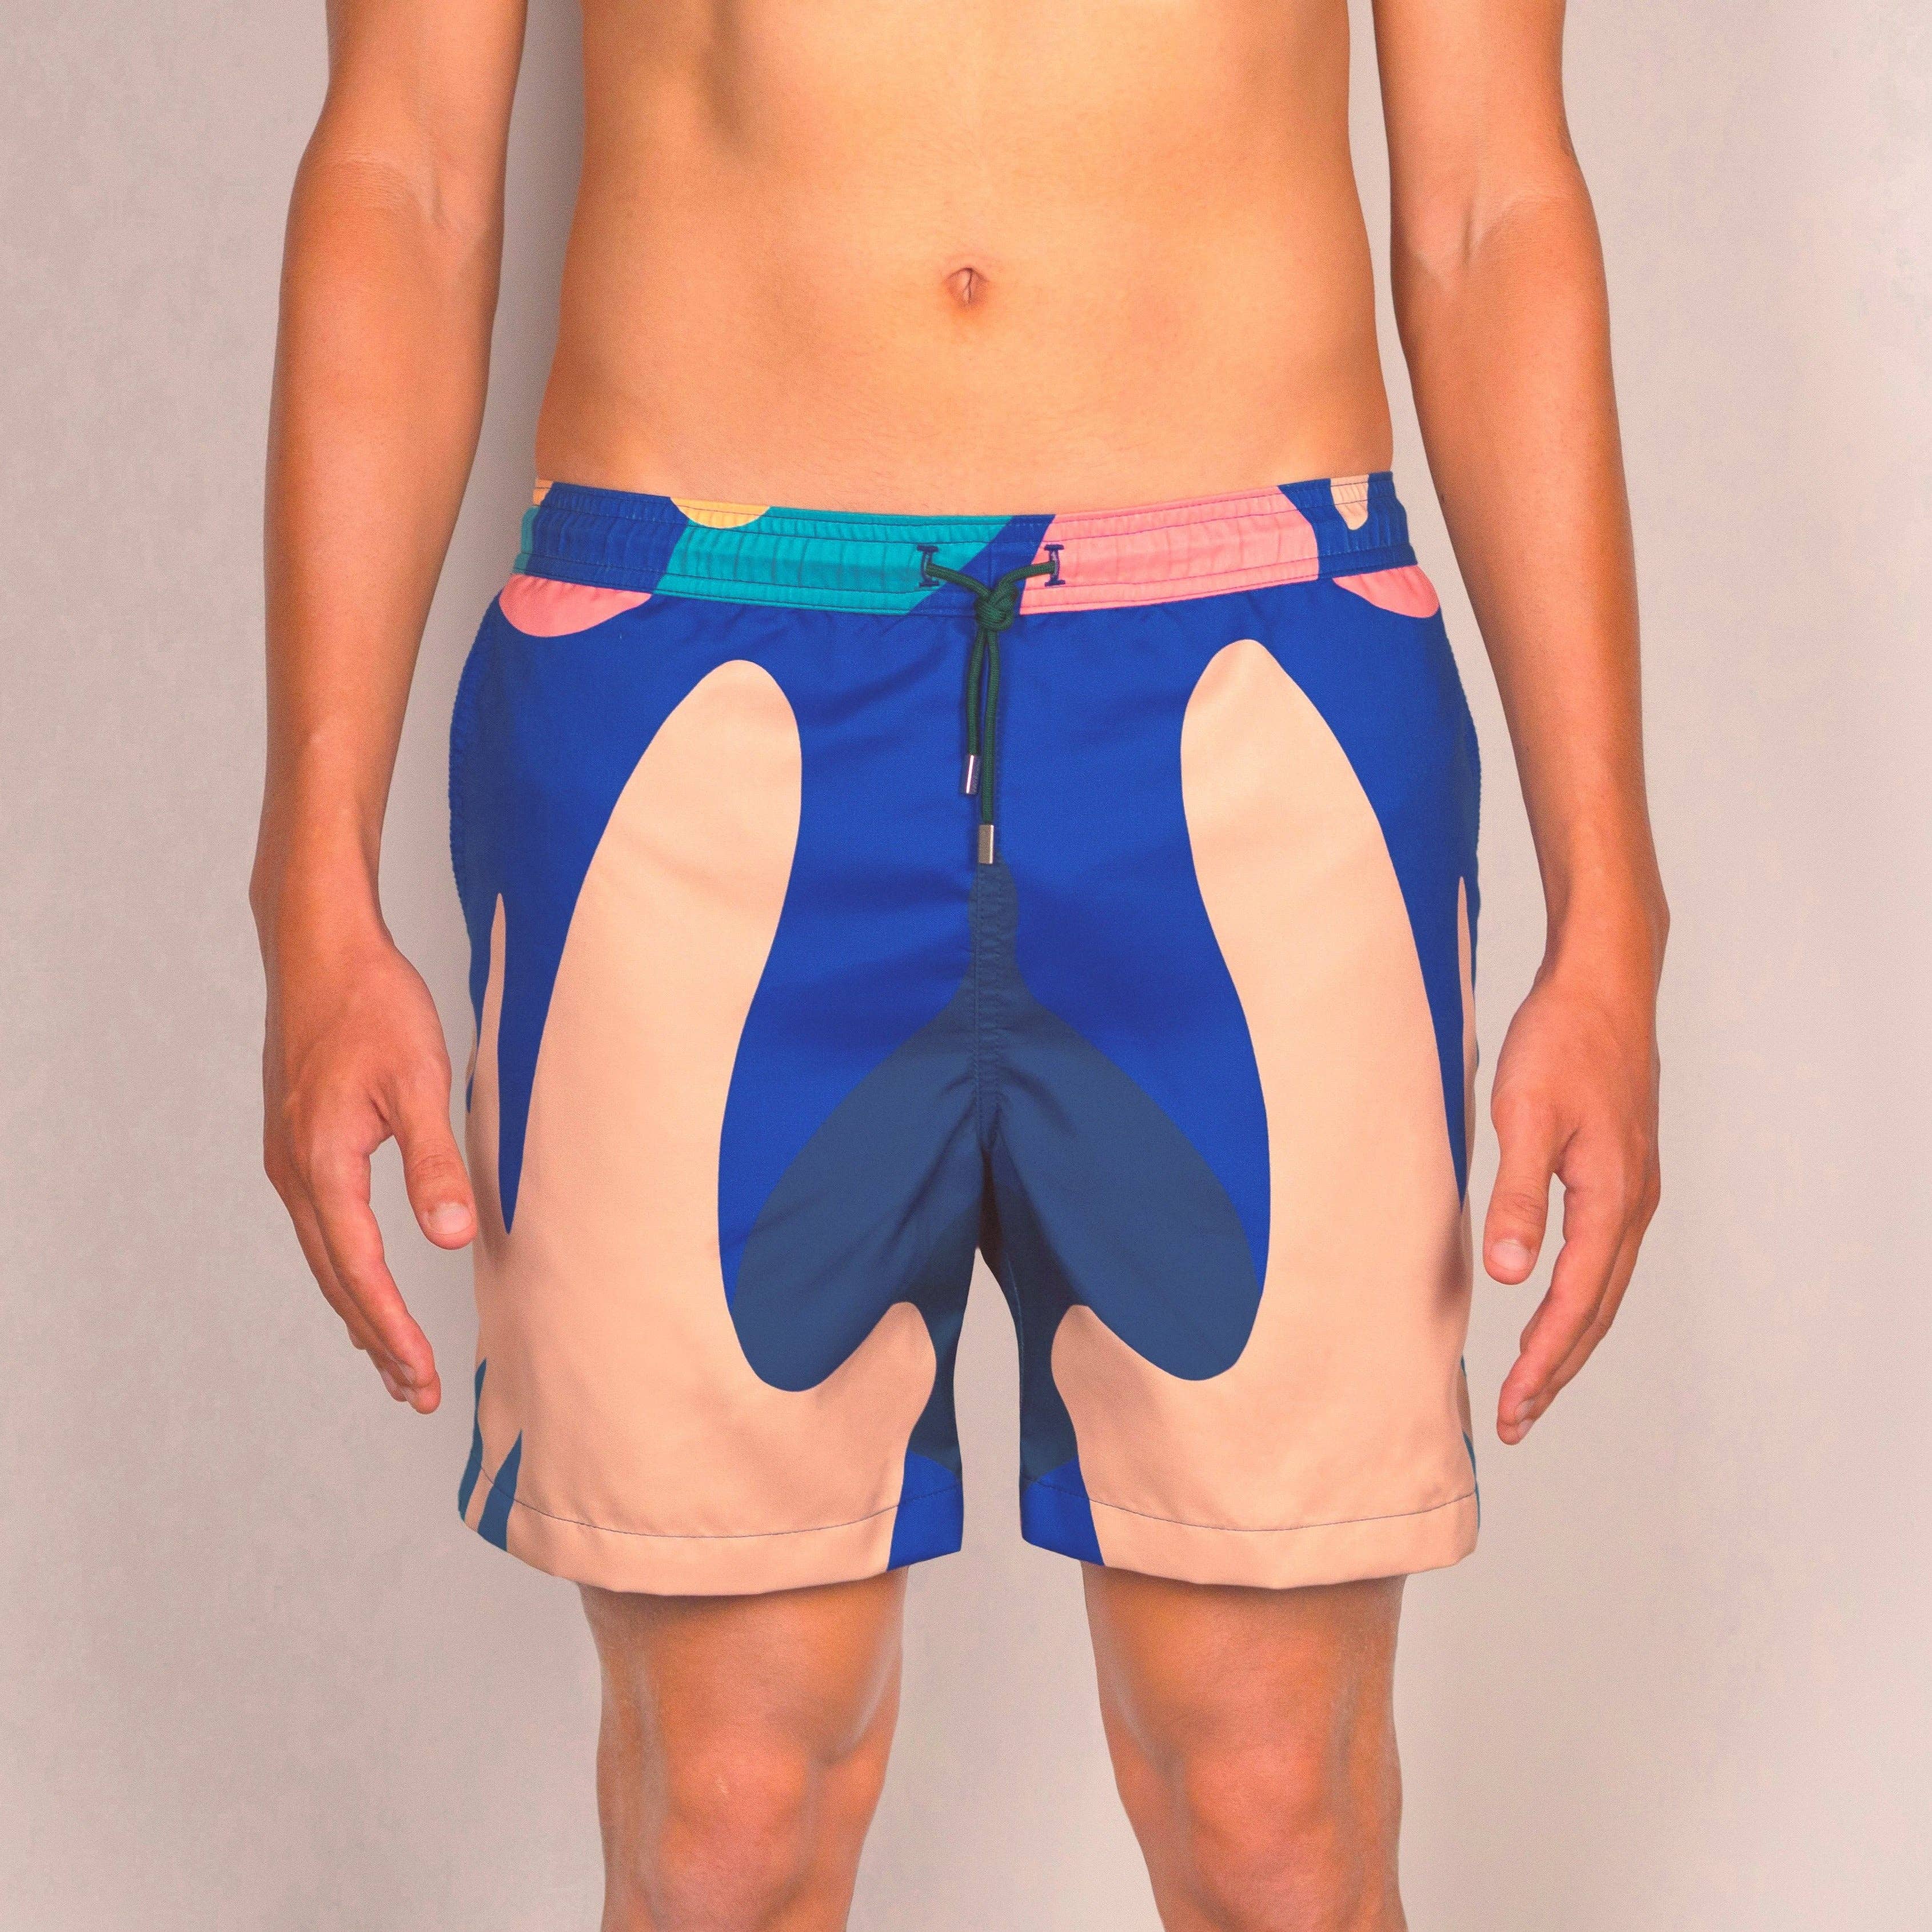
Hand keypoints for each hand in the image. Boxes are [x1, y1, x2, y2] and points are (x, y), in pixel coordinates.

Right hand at [261, 925, 473, 1410]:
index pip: (360, 1270)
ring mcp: (290, 1159)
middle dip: (376, 1340)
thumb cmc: (373, 1005)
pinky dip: (345, 1270)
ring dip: (359, 1312)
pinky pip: (322, 1227)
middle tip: (417, 1394)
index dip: (393, 1329)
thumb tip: (452, 1238)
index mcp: (323, 1163)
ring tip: (393, 1364)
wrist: (319, 949)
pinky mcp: (297, 1144)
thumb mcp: (419, 1079)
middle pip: (335, 1279)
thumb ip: (434, 1161)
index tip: (424, 1377)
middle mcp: (295, 1171)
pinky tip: (364, 1286)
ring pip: (326, 1257)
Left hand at [1483, 952, 1661, 1443]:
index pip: (1575, 1302)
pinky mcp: (1619, 1174)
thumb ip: (1516, 1195)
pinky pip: (1601, 1257)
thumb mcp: (1526, 1114)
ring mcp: (1630, 1191)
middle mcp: (1631, 1205)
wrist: (1603, 985)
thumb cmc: (1562, 1040)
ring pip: (1602, 1288)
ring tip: (1532, 1385)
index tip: (1514, 1407)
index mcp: (1611, 1199)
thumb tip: (1509, 1275)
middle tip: (1517, 1422)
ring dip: (1567, 1340)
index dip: (1544, 1360)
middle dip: (1557, 1370)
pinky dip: (1576, 1297)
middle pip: (1597, 1310)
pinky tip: (1551, 1307)